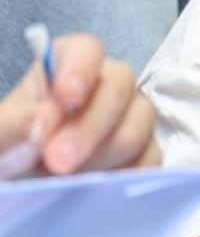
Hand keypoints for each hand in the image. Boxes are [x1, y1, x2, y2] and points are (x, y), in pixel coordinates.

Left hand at [0, 34, 158, 174]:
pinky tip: (92, 186)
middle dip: (89, 128)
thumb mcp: (0, 133)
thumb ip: (14, 123)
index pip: (87, 51)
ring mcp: (132, 117)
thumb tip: (42, 120)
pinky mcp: (146, 151)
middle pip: (119, 89)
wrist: (24, 178)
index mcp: (68, 66)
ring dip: (100, 158)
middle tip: (58, 160)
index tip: (66, 97)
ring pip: (136, 129)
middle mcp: (107, 85)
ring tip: (64, 178)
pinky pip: (149, 160)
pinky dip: (121, 176)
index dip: (81, 69)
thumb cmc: (13, 145)